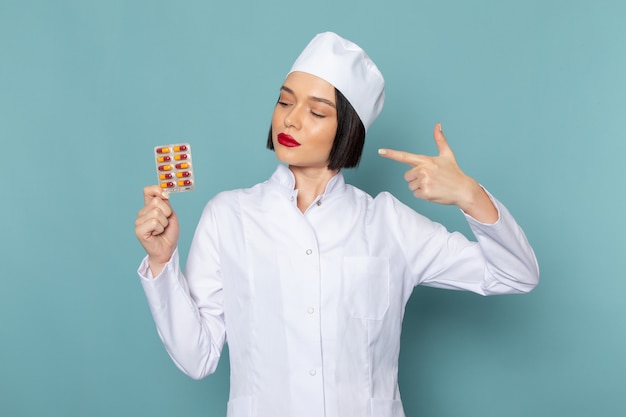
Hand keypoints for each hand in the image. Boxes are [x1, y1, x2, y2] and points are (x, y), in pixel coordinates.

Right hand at [135, 185, 179, 275]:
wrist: (167, 249)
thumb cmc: (168, 233)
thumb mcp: (170, 214)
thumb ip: (166, 203)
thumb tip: (163, 193)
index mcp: (149, 207)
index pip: (148, 190)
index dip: (157, 189)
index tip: (165, 195)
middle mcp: (142, 212)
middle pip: (157, 201)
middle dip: (167, 212)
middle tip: (165, 223)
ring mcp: (139, 221)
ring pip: (157, 213)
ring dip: (164, 222)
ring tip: (161, 229)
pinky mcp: (139, 230)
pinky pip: (154, 222)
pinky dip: (160, 228)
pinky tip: (156, 234)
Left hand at [378, 123, 497, 222]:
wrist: (463, 189)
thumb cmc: (454, 172)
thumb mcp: (447, 154)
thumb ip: (440, 139)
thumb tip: (438, 125)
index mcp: (426, 160)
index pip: (404, 156)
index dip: (391, 154)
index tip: (380, 151)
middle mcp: (423, 169)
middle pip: (407, 176)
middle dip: (416, 179)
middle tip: (431, 179)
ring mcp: (424, 181)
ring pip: (411, 186)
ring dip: (420, 187)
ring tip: (434, 185)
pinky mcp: (425, 192)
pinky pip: (416, 194)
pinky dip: (423, 195)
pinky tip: (434, 191)